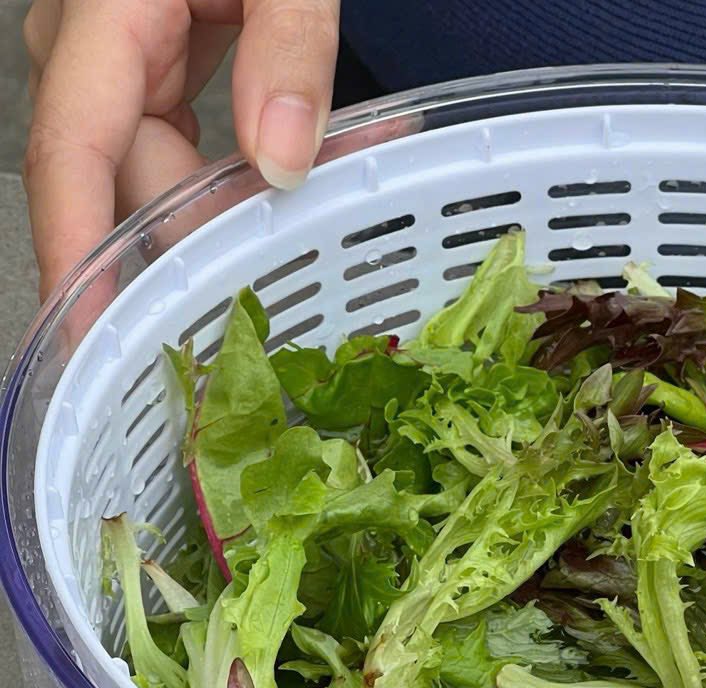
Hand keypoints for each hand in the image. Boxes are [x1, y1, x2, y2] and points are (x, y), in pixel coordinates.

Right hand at [24, 0, 339, 299]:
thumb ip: (290, 48)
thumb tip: (282, 161)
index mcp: (105, 10)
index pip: (72, 148)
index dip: (74, 247)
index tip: (87, 326)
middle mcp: (86, 46)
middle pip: (128, 179)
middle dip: (208, 223)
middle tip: (296, 238)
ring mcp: (111, 63)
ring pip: (158, 174)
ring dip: (233, 199)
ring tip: (321, 187)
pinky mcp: (144, 73)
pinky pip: (179, 150)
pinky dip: (236, 174)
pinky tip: (297, 170)